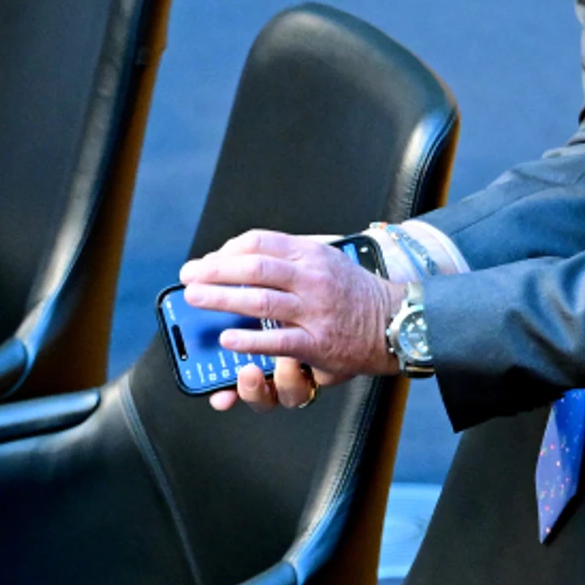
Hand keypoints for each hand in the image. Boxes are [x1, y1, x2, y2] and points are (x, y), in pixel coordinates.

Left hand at [179, 230, 406, 411]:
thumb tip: (245, 254)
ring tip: (196, 300)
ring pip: (259, 300)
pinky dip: (248, 339)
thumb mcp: (328, 259)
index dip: (226, 250)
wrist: (395, 322)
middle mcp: (312, 278)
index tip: (206, 262)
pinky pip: (277, 340)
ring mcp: (314, 310)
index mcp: (311, 254)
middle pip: (253, 267)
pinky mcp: (317, 342)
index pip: (260, 242)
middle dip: (215, 272)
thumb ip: (292, 256)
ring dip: (221, 299)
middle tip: (189, 278)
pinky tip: (227, 339)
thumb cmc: (353, 293)